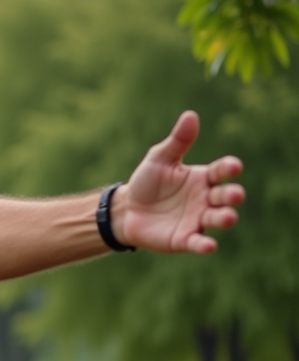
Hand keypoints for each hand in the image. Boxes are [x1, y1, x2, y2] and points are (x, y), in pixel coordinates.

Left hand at [117, 111, 244, 253]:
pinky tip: (208, 246)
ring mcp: (197, 220)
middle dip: (231, 195)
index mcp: (202, 178)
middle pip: (225, 197)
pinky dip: (204, 245)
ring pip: (218, 219)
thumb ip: (177, 141)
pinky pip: (198, 242)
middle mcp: (205, 199)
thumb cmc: (147, 181)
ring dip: (224, 218)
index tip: (234, 166)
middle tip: (233, 194)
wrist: (126, 209)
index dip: (229, 169)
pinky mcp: (185, 239)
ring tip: (227, 216)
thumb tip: (190, 115)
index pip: (221, 172)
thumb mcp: (159, 159)